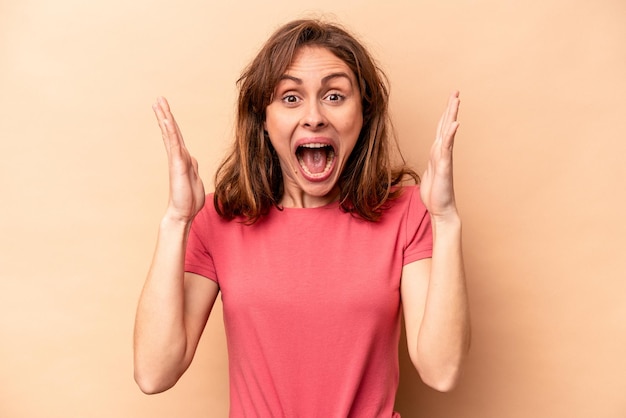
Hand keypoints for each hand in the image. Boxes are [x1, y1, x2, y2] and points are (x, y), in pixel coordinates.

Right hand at [152, 97, 204, 222]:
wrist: (183, 213)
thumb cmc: (189, 200)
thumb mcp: (194, 179)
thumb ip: (192, 167)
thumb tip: (191, 159)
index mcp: (184, 158)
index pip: (177, 137)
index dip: (172, 123)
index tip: (166, 111)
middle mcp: (179, 156)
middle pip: (171, 131)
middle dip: (165, 114)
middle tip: (159, 99)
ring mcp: (177, 159)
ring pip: (171, 134)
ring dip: (165, 117)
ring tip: (158, 103)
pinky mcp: (177, 164)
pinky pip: (173, 143)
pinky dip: (170, 131)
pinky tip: (166, 119)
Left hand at [420, 91, 459, 219]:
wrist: (441, 209)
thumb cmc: (435, 193)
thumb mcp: (430, 172)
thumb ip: (433, 161)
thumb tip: (434, 155)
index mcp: (438, 152)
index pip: (442, 128)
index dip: (445, 113)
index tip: (451, 99)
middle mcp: (442, 152)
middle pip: (446, 125)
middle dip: (450, 108)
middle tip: (456, 91)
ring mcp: (444, 158)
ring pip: (448, 132)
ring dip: (451, 115)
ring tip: (456, 100)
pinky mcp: (444, 165)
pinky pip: (447, 147)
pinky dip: (450, 135)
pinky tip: (454, 124)